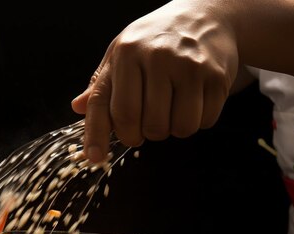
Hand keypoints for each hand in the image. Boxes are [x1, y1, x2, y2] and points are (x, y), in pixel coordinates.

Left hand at [72, 0, 237, 161]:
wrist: (206, 15)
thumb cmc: (155, 40)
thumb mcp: (121, 53)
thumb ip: (101, 84)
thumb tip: (77, 107)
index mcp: (127, 53)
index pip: (112, 108)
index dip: (100, 137)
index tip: (94, 158)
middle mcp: (157, 57)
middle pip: (146, 126)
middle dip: (143, 134)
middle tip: (147, 120)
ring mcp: (189, 66)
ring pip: (177, 128)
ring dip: (172, 129)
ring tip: (171, 107)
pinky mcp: (216, 76)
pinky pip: (204, 122)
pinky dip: (198, 121)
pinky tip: (193, 100)